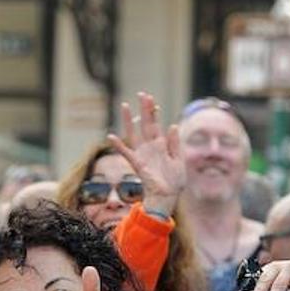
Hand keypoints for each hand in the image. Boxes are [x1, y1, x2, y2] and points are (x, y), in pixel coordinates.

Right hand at [107, 92, 184, 216]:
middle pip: (146, 124)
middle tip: (142, 94)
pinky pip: (126, 152)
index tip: (152, 101)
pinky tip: (111, 136)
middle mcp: (150, 147)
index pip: (157, 125)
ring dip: (130, 120)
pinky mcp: (137, 163)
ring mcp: (142, 154)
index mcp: (161, 145)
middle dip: (144, 109)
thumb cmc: (174, 181)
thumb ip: (174, 143)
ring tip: (125, 105)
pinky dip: (118, 145)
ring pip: (134, 133)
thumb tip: (172, 125)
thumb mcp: (179, 159)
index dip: (154, 113)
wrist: (167, 196)